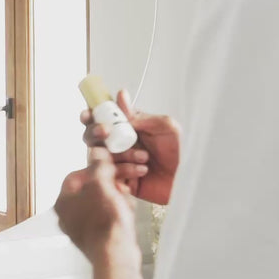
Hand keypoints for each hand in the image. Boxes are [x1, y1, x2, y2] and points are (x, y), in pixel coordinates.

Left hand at [55, 147, 140, 267]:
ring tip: (125, 200)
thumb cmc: (105, 222)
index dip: (96, 168)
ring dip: (117, 197)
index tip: (110, 166)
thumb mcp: (101, 184)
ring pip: (102, 202)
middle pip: (91, 188)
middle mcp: (68, 215)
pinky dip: (118, 211)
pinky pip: (108, 216)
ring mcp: (82, 228)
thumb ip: (98, 165)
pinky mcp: (97, 237)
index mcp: (63, 201)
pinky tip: (127, 212)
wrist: (116, 255)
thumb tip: (95, 151)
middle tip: (122, 184)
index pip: (77, 175)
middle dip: (110, 184)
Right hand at [82, 90, 180, 204]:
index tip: (88, 114)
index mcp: (129, 128)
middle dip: (95, 134)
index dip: (91, 115)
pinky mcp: (122, 182)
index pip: (103, 119)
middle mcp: (120, 145)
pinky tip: (143, 171)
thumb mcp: (166, 127)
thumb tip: (120, 96)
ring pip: (101, 156)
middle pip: (93, 138)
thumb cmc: (182, 151)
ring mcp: (119, 164)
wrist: (190, 178)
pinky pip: (111, 176)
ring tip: (144, 157)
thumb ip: (140, 115)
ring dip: (121, 154)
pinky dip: (126, 171)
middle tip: (105, 134)